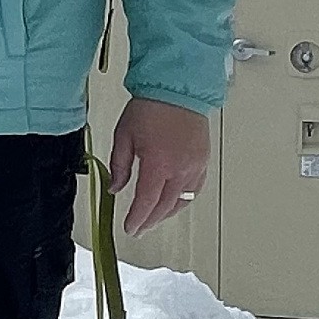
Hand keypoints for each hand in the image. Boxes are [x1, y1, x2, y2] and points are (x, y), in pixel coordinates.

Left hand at [110, 97, 209, 236]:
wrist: (177, 89)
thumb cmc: (149, 108)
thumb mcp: (123, 136)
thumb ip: (119, 166)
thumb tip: (116, 188)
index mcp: (158, 164)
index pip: (147, 201)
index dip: (137, 218)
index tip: (129, 228)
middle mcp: (180, 169)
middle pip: (165, 206)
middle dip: (150, 220)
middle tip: (138, 228)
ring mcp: (195, 166)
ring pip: (182, 200)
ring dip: (167, 213)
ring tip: (153, 219)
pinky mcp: (203, 161)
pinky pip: (194, 189)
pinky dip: (182, 200)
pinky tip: (173, 202)